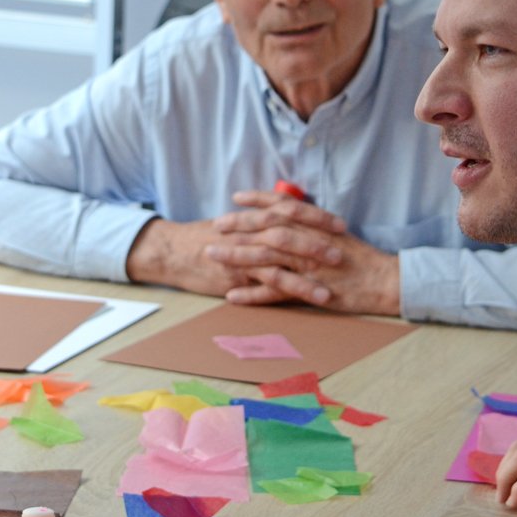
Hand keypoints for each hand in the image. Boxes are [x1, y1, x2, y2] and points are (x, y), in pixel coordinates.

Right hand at [124, 215, 340, 298]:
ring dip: (307, 277)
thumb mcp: (236, 223)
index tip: (341, 224)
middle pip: (291, 235)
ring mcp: (244, 257)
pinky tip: (303, 304)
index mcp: (255, 219)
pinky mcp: (236, 278)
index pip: (292, 213)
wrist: (173, 250)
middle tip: (343, 253)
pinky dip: (285, 294)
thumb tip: (289, 219)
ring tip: (330, 290)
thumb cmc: (206, 237)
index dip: (318, 218)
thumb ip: (262, 221)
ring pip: (281, 263)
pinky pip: (264, 286)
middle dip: (318, 245)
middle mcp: (251, 235)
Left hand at [204, 189, 400, 315]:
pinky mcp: (310, 290)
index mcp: (316, 225)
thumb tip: (292, 218)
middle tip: (215, 225)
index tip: (235, 197)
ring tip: (212, 255)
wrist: (385, 281)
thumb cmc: (362, 259)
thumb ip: (313, 226)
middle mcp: (309, 241)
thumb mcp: (337, 234)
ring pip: (265, 257)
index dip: (257, 200)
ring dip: (236, 255)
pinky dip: (252, 294)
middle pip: (267, 229)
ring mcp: (308, 265)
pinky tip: (232, 295)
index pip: (281, 207)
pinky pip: (275, 291)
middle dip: (239, 225)